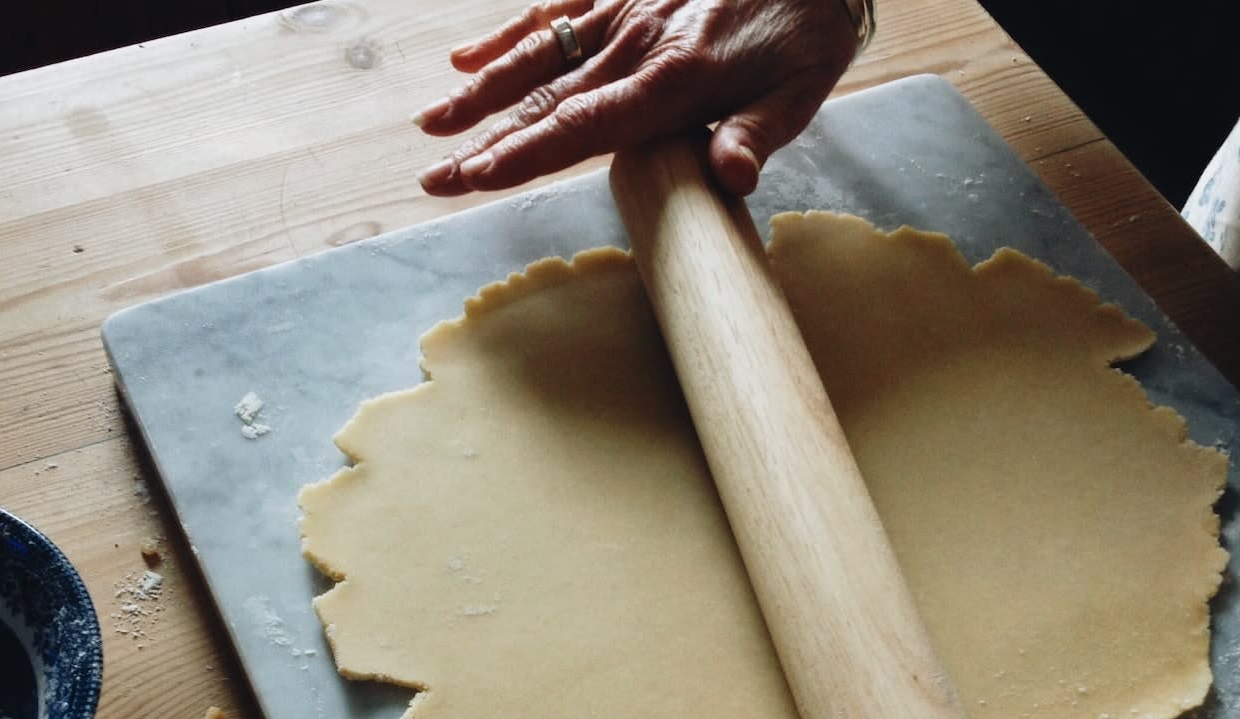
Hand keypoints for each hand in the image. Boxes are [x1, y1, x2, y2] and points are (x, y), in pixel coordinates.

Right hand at [414, 0, 856, 197]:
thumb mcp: (800, 88)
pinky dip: (508, 34)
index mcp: (675, 79)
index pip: (584, 125)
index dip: (525, 154)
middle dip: (484, 141)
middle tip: (434, 177)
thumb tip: (731, 180)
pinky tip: (465, 56)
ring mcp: (624, 9)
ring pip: (537, 56)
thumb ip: (758, 133)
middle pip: (545, 99)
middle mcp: (636, 43)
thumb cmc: (807, 28)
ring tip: (432, 124)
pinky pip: (556, 10)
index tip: (476, 177)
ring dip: (480, 92)